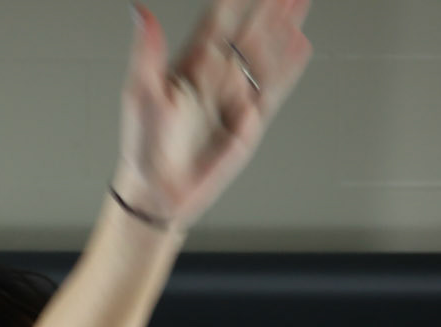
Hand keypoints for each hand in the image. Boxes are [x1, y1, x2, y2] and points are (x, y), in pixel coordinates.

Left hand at [116, 1, 312, 228]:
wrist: (158, 192)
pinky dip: (287, 67)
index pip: (219, 20)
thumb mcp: (139, 94)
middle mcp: (217, 76)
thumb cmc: (143, 146)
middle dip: (269, 6)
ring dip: (283, 27)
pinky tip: (300, 44)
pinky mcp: (249, 122)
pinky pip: (272, 89)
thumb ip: (146, 52)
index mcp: (191, 64)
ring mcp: (235, 97)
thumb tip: (140, 11)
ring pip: (265, 54)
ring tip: (301, 0)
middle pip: (249, 31)